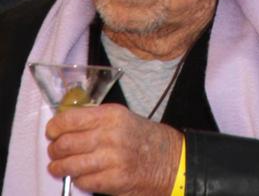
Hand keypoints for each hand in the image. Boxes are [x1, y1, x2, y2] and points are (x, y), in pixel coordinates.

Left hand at [46, 103, 181, 195]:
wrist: (168, 159)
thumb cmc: (141, 137)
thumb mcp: (121, 117)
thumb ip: (95, 119)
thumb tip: (65, 124)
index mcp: (111, 115)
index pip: (70, 119)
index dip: (55, 127)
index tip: (52, 131)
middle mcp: (111, 135)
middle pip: (66, 144)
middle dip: (55, 150)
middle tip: (54, 151)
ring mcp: (112, 159)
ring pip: (71, 165)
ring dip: (59, 168)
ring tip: (58, 167)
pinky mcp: (113, 180)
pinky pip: (83, 181)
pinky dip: (77, 180)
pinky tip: (79, 176)